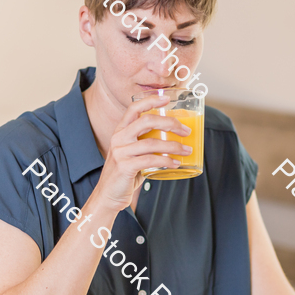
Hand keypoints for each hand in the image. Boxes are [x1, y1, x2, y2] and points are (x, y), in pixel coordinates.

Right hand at [93, 94, 191, 211]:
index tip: (167, 99)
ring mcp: (121, 152)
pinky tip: (176, 164)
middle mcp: (119, 138)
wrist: (108, 195)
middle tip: (186, 130)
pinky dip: (166, 161)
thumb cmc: (125, 174)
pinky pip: (151, 160)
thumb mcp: (133, 154)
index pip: (134, 108)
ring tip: (187, 150)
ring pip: (152, 143)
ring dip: (174, 146)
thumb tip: (174, 140)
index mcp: (121, 131)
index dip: (150, 101)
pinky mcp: (125, 167)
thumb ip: (146, 144)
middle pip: (146, 121)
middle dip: (170, 123)